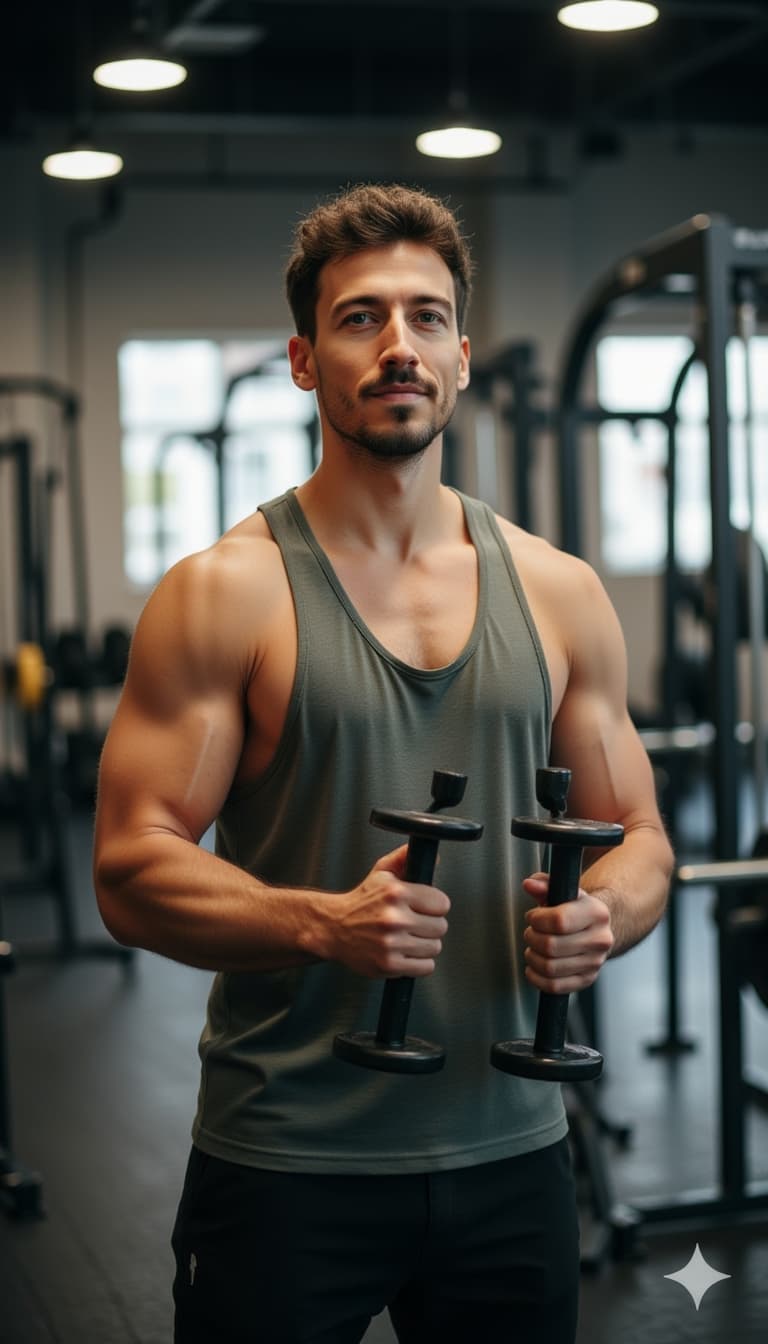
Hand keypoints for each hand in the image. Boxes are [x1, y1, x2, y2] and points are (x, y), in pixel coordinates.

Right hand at [330, 845, 449, 978]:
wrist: (333, 928)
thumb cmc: (360, 902)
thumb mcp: (381, 873)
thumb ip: (404, 859)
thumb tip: (430, 854)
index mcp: (396, 893)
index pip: (442, 903)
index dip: (435, 906)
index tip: (425, 908)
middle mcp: (394, 918)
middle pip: (440, 927)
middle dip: (430, 925)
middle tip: (415, 923)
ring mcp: (391, 943)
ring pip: (434, 947)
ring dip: (424, 944)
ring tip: (408, 938)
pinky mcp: (389, 965)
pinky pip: (425, 967)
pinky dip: (418, 962)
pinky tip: (405, 952)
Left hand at [521, 873, 613, 993]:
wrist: (596, 929)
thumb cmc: (575, 909)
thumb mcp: (562, 891)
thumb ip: (544, 884)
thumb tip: (530, 884)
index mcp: (597, 913)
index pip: (559, 921)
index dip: (537, 919)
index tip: (533, 917)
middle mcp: (600, 939)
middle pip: (551, 946)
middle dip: (532, 938)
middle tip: (531, 932)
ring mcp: (595, 963)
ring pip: (550, 967)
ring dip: (532, 957)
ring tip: (533, 947)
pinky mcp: (587, 980)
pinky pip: (554, 986)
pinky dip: (536, 978)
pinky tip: (534, 967)